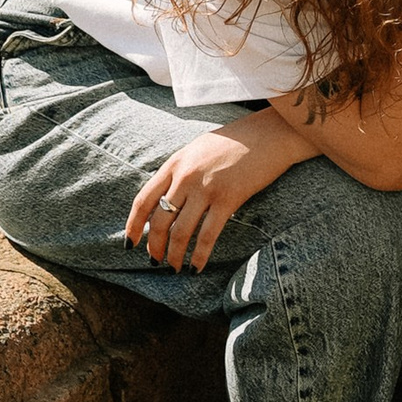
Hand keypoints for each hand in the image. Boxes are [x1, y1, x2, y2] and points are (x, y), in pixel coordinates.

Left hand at [127, 124, 280, 272]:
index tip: (131, 243)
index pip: (144, 200)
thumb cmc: (236, 141)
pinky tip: (196, 267)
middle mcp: (185, 176)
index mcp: (175, 163)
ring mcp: (206, 188)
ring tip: (175, 268)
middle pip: (160, 220)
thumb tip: (167, 198)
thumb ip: (180, 171)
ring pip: (181, 231)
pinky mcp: (228, 199)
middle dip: (155, 246)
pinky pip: (208, 234)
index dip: (134, 225)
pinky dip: (199, 255)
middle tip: (156, 261)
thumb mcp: (198, 149)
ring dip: (175, 255)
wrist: (270, 133)